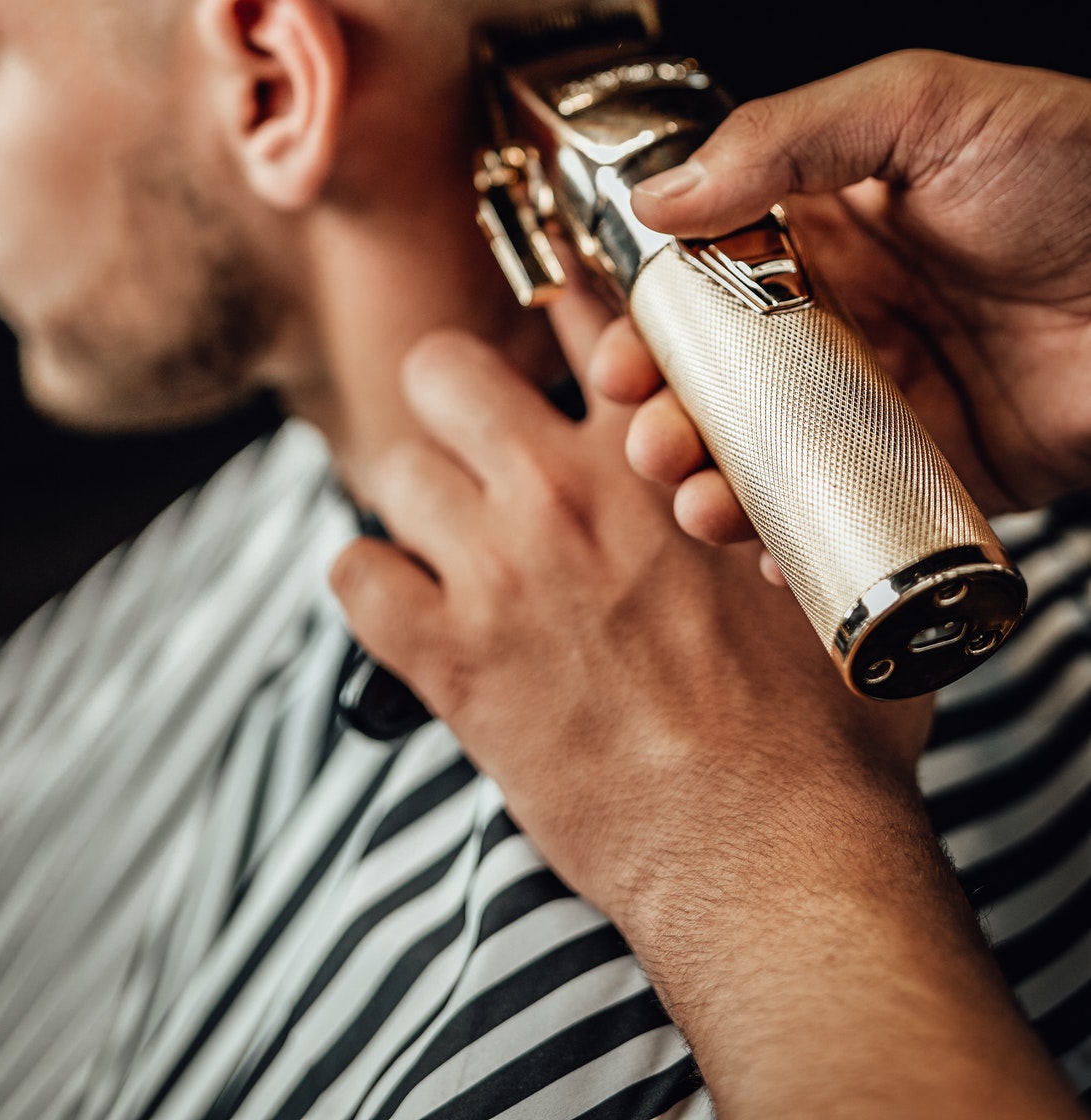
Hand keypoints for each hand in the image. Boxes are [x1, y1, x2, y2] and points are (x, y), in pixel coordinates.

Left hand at [330, 269, 1077, 1117]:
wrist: (774, 854)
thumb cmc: (819, 732)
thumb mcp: (818, 573)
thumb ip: (783, 502)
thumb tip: (784, 484)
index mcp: (658, 456)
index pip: (588, 321)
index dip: (566, 319)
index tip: (558, 341)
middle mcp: (564, 492)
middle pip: (445, 368)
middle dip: (453, 397)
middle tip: (475, 443)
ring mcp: (499, 570)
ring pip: (392, 468)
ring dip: (417, 505)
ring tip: (452, 546)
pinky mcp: (450, 660)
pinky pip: (352, 577)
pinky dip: (372, 588)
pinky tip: (411, 611)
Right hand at [605, 50, 1090, 548]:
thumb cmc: (1079, 171)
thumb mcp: (924, 107)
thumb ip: (787, 136)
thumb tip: (660, 194)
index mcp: (832, 218)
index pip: (709, 271)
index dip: (653, 316)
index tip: (617, 350)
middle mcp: (853, 308)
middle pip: (726, 373)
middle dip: (669, 413)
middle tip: (648, 437)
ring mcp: (896, 393)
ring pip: (776, 450)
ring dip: (717, 482)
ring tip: (698, 501)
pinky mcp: (947, 468)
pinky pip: (856, 512)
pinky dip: (801, 542)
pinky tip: (770, 552)